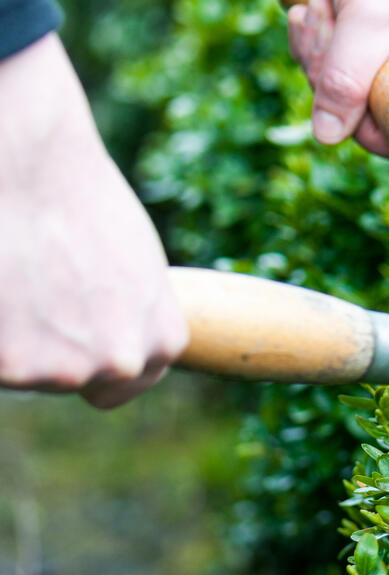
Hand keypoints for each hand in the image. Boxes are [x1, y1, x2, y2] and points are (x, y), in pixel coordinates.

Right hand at [0, 34, 188, 408]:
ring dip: (12, 338)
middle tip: (36, 289)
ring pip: (25, 371)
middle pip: (70, 378)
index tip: (76, 338)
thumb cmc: (82, 204)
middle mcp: (121, 363)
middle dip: (50, 345)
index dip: (95, 358)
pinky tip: (0, 284)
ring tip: (16, 276)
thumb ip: (131, 315)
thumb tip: (113, 334)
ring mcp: (64, 370)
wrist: (31, 168)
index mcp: (161, 342)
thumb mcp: (136, 269)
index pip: (127, 382)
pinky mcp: (10, 366)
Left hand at [286, 0, 388, 156]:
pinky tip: (315, 9)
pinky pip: (331, 69)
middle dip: (331, 72)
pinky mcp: (367, 53)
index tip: (336, 81)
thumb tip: (327, 135)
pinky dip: (314, 39)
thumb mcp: (371, 19)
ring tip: (321, 8)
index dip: (365, 120)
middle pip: (368, 114)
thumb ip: (348, 77)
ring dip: (317, 50)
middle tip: (321, 21)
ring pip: (342, 93)